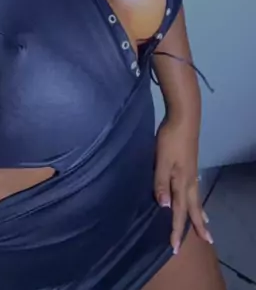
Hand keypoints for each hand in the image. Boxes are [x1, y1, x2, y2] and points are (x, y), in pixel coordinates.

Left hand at [154, 116, 212, 253]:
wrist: (184, 119)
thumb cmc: (170, 139)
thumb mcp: (161, 160)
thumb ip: (161, 183)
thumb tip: (165, 207)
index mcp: (181, 182)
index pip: (179, 212)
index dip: (176, 230)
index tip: (175, 248)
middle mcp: (190, 181)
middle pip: (193, 208)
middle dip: (197, 226)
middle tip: (206, 241)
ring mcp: (192, 172)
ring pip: (196, 198)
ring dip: (199, 213)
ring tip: (204, 224)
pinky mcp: (191, 164)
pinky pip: (195, 189)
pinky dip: (197, 199)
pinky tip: (195, 196)